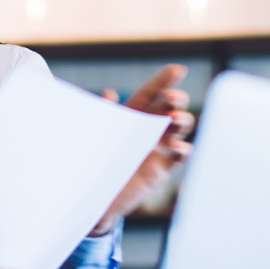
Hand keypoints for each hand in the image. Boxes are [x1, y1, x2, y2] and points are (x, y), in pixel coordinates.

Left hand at [90, 64, 194, 236]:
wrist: (89, 198)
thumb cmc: (88, 163)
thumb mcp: (92, 135)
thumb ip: (102, 115)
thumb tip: (110, 94)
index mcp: (129, 117)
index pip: (149, 94)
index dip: (163, 81)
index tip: (178, 69)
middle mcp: (146, 130)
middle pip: (167, 108)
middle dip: (174, 100)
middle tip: (172, 98)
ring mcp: (155, 150)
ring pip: (177, 129)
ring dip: (180, 121)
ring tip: (174, 119)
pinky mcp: (159, 171)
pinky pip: (176, 158)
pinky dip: (181, 151)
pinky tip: (178, 147)